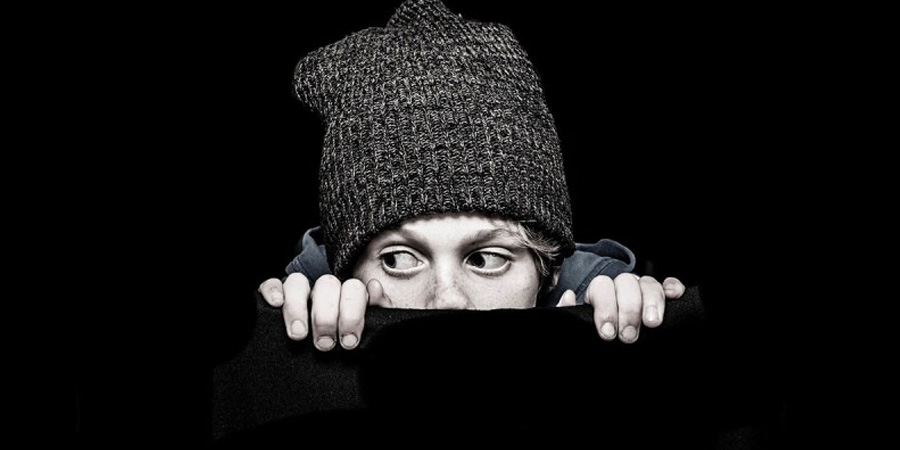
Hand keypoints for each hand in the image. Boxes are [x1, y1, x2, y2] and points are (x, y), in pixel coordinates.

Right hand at [259, 274, 392, 351]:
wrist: (326, 362)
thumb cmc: (348, 344)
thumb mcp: (370, 332)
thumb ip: (378, 310)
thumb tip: (375, 288)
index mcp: (349, 297)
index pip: (354, 289)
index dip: (352, 314)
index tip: (349, 342)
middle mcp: (325, 292)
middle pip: (326, 285)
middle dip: (326, 316)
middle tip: (325, 344)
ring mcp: (301, 293)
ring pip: (298, 282)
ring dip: (298, 307)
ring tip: (299, 334)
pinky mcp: (278, 297)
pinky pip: (271, 284)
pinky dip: (272, 290)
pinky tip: (275, 304)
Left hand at [556, 273, 684, 343]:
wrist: (612, 350)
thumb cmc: (595, 339)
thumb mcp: (578, 329)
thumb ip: (570, 314)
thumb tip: (568, 296)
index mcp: (600, 294)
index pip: (601, 287)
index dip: (605, 308)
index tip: (607, 334)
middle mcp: (622, 289)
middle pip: (626, 283)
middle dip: (628, 310)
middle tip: (628, 336)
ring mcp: (643, 292)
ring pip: (649, 283)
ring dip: (652, 302)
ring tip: (652, 324)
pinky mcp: (663, 300)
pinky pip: (669, 285)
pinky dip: (672, 287)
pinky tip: (673, 296)